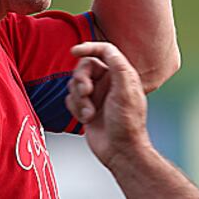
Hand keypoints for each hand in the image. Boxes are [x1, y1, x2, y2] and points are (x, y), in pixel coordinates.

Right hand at [66, 42, 151, 167]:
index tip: (75, 51)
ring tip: (89, 112)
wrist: (119, 150)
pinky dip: (75, 108)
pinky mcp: (86, 107)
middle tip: (86, 92)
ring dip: (79, 98)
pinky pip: (71, 99)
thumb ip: (118, 67)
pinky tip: (86, 119)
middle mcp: (109, 82)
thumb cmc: (127, 124)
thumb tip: (108, 49)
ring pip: (75, 83)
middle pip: (85, 66)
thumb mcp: (126, 91)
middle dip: (81, 79)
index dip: (89, 47)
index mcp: (121, 74)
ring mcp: (97, 94)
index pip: (104, 50)